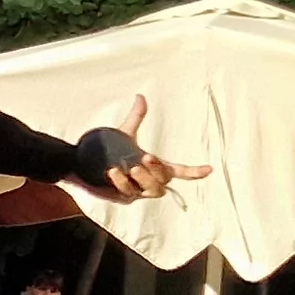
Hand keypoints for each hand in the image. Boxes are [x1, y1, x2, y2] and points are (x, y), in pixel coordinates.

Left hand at [76, 95, 209, 202]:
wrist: (85, 164)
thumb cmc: (109, 150)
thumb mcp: (125, 133)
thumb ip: (135, 117)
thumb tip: (140, 96)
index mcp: (154, 167)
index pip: (178, 171)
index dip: (193, 171)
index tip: (209, 169)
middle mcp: (149, 181)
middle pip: (164, 180)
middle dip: (158, 170)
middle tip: (145, 158)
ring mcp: (138, 192)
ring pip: (152, 191)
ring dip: (144, 179)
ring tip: (131, 168)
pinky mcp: (123, 198)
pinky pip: (128, 193)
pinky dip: (121, 182)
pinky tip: (113, 172)